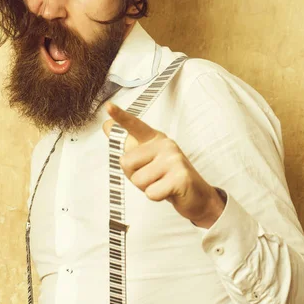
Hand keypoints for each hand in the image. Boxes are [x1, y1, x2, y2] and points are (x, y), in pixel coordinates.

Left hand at [102, 102, 225, 228]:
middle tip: (153, 177)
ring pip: (137, 180)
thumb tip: (107, 125)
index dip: (120, 117)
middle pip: (126, 163)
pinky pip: (151, 192)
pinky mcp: (179, 177)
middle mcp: (164, 144)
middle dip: (134, 176)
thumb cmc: (166, 176)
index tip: (108, 106)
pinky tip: (168, 192)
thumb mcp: (147, 158)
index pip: (135, 125)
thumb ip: (128, 143)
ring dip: (146, 188)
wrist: (196, 195)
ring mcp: (173, 159)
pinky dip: (156, 197)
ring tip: (161, 184)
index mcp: (154, 138)